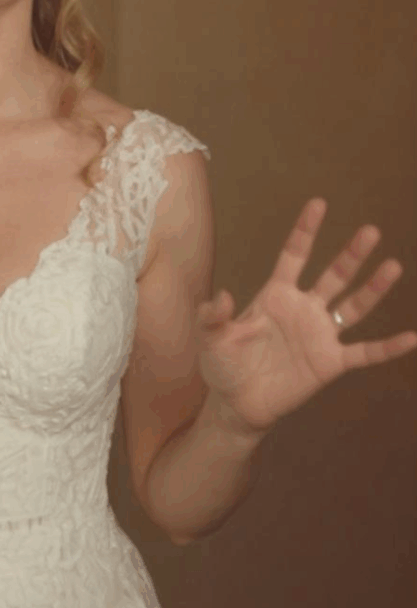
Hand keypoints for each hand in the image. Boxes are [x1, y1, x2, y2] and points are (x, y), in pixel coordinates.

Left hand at [196, 198, 415, 438]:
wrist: (236, 403)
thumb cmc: (222, 365)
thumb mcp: (211, 337)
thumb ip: (213, 316)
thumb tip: (220, 297)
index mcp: (275, 295)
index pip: (294, 256)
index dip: (306, 231)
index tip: (319, 204)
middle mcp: (303, 308)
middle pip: (333, 275)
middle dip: (351, 255)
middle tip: (371, 231)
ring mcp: (319, 334)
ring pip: (353, 306)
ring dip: (373, 288)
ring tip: (393, 266)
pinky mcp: (330, 362)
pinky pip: (364, 352)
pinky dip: (387, 347)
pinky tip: (411, 338)